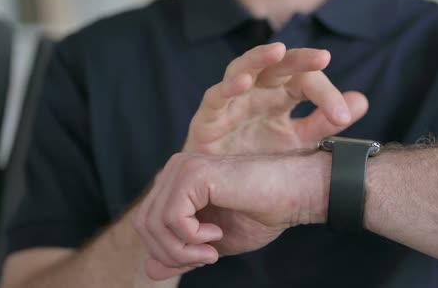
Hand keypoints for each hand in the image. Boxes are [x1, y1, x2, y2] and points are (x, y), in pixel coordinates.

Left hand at [133, 151, 329, 278]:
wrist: (293, 195)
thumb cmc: (261, 214)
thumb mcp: (212, 243)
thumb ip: (181, 253)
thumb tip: (148, 269)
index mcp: (177, 182)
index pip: (147, 223)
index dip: (169, 251)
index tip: (203, 256)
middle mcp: (174, 170)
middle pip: (144, 224)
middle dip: (171, 253)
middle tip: (206, 258)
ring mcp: (182, 169)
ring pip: (153, 223)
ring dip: (182, 249)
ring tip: (212, 250)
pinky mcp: (193, 174)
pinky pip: (172, 218)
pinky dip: (190, 237)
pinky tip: (216, 233)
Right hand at [183, 42, 367, 153]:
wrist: (227, 194)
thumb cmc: (260, 161)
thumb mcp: (299, 143)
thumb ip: (325, 122)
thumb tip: (362, 101)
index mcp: (281, 96)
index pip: (306, 81)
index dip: (326, 94)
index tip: (343, 116)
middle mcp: (257, 92)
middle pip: (277, 65)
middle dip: (299, 59)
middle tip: (322, 58)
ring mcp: (232, 102)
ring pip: (242, 69)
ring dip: (258, 59)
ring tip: (277, 51)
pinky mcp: (208, 118)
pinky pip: (216, 97)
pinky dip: (227, 87)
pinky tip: (242, 81)